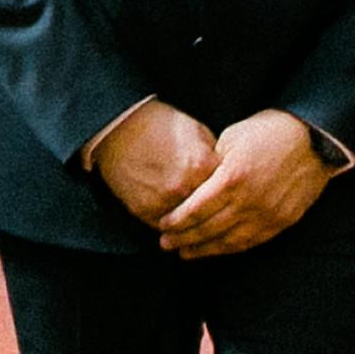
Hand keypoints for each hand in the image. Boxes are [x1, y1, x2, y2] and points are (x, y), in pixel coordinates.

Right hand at [91, 100, 220, 225]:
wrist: (119, 128)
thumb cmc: (159, 125)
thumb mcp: (197, 131)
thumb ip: (214, 156)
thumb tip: (226, 173)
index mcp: (202, 165)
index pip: (228, 190)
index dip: (232, 192)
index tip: (234, 194)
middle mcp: (184, 188)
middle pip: (210, 212)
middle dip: (216, 213)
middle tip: (222, 215)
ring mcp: (163, 202)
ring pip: (188, 226)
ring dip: (195, 226)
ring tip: (201, 224)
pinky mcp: (143, 211)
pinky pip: (166, 228)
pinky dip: (173, 227)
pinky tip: (178, 223)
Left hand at [157, 113, 333, 258]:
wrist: (314, 138)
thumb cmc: (269, 131)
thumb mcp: (232, 137)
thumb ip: (212, 165)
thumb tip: (193, 183)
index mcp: (232, 177)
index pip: (195, 209)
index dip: (176, 221)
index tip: (162, 225)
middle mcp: (248, 201)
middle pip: (208, 229)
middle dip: (183, 239)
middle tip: (165, 244)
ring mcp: (267, 215)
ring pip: (229, 241)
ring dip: (204, 249)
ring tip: (185, 253)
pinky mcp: (282, 222)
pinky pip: (251, 242)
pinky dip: (230, 249)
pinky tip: (217, 250)